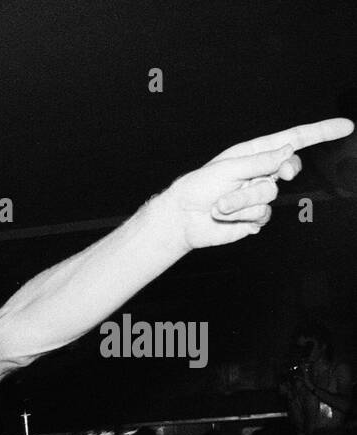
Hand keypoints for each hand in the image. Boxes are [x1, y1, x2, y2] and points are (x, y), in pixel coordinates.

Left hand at [159, 118, 352, 249]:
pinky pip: (262, 216)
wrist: (183, 219)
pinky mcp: (256, 216)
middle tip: (263, 178)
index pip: (294, 139)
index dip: (321, 133)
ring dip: (242, 201)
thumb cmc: (198, 187)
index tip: (346, 126)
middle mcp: (261, 173)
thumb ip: (260, 162)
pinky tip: (226, 216)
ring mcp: (260, 195)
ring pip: (270, 196)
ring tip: (220, 204)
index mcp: (255, 153)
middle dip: (278, 173)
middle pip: (289, 169)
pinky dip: (241, 216)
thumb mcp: (228, 168)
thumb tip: (289, 152)